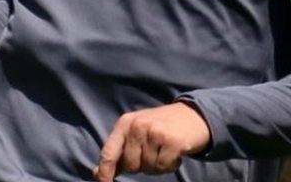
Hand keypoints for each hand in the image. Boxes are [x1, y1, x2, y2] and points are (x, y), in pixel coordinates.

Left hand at [93, 102, 210, 180]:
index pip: (108, 153)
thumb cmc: (160, 128)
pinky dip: (170, 166)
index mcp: (125, 123)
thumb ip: (118, 153)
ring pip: (148, 168)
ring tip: (164, 150)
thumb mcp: (136, 134)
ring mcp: (154, 132)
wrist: (193, 116)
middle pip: (130, 165)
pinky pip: (163, 167)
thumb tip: (97, 173)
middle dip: (142, 166)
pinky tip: (175, 153)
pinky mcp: (171, 141)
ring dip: (158, 166)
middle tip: (153, 152)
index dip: (105, 172)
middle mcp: (137, 125)